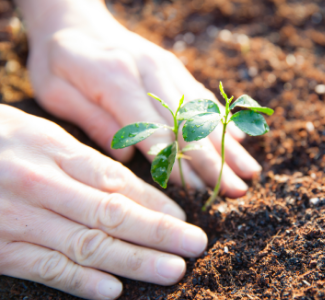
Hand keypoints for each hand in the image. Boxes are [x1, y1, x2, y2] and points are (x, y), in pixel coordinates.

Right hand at [0, 106, 207, 299]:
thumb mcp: (34, 133)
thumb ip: (80, 159)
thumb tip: (131, 186)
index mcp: (49, 150)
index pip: (114, 181)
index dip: (155, 203)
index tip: (186, 218)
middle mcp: (36, 185)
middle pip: (109, 215)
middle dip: (157, 234)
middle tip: (195, 246)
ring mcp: (14, 219)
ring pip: (84, 245)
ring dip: (132, 261)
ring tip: (170, 270)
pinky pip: (43, 267)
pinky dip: (79, 281)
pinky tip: (112, 290)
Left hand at [19, 0, 258, 196]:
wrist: (72, 17)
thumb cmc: (58, 60)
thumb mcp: (55, 91)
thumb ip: (92, 121)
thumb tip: (127, 155)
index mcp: (115, 77)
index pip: (153, 128)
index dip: (177, 161)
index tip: (196, 191)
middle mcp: (149, 70)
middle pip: (187, 123)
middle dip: (215, 161)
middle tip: (236, 191)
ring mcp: (166, 67)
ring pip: (203, 111)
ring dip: (229, 145)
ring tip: (250, 173)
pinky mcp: (174, 67)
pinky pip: (203, 96)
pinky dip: (223, 120)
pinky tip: (242, 140)